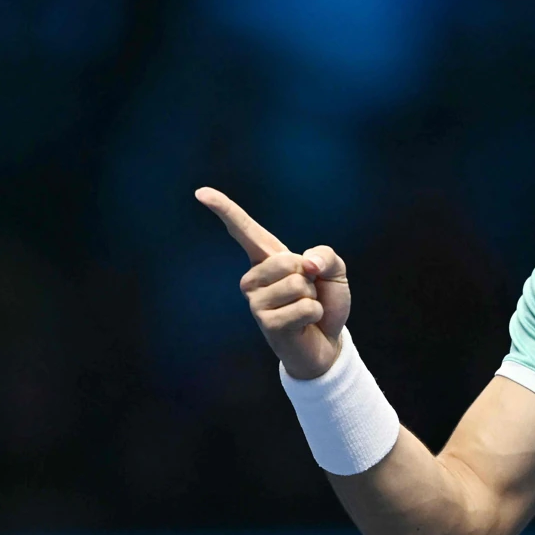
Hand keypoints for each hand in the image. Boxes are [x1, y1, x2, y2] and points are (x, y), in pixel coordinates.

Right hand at [194, 187, 349, 379]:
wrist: (327, 342)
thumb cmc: (325, 301)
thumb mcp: (334, 270)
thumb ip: (326, 255)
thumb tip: (307, 263)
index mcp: (266, 259)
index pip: (243, 230)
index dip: (224, 209)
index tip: (201, 193)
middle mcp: (253, 278)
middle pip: (289, 260)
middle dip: (310, 276)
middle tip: (307, 293)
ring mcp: (256, 302)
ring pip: (298, 284)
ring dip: (312, 298)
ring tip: (304, 308)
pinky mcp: (266, 323)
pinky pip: (304, 307)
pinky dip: (314, 314)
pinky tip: (304, 324)